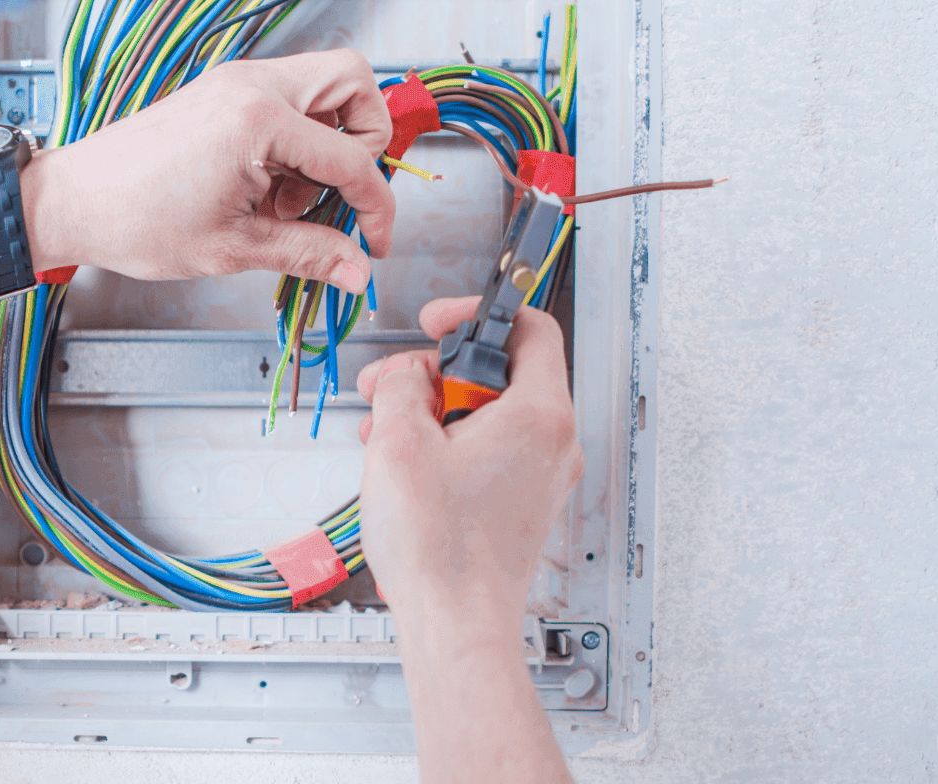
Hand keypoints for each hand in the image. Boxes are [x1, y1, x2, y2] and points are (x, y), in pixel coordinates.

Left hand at [25, 49, 393, 293]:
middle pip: (355, 82)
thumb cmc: (135, 219)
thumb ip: (307, 254)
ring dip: (329, 142)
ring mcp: (236, 82)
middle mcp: (253, 85)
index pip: (354, 157)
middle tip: (339, 195)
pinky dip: (297, 140)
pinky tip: (267, 189)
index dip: (376, 207)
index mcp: (259, 120)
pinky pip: (288, 101)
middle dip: (367, 140)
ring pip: (324, 86)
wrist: (73, 200)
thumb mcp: (232, 248)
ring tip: (289, 202)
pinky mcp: (223, 92)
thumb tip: (358, 271)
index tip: (373, 244)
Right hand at [355, 296, 581, 639]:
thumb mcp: (398, 440)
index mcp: (539, 414)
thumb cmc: (440, 549)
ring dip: (432, 411)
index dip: (476, 314)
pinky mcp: (521, 503)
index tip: (435, 325)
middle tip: (390, 386)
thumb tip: (404, 376)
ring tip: (385, 432)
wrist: (456, 624)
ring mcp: (540, 476)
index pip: (529, 327)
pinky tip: (404, 465)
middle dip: (434, 372)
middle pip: (498, 373)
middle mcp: (552, 443)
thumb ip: (400, 385)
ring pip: (487, 414)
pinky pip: (487, 451)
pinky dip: (447, 445)